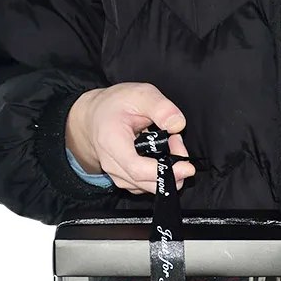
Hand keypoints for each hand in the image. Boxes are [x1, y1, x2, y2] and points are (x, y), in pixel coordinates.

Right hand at [65, 82, 195, 193]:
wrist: (94, 118)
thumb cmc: (115, 105)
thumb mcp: (139, 94)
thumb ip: (160, 107)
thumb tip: (178, 125)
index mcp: (112, 144)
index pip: (138, 170)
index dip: (165, 171)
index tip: (186, 166)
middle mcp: (113, 165)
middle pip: (148, 182)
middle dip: (173, 169)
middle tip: (178, 141)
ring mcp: (119, 176)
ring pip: (151, 186)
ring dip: (169, 171)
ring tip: (170, 143)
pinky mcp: (127, 181)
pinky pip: (149, 185)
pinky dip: (162, 174)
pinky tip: (163, 155)